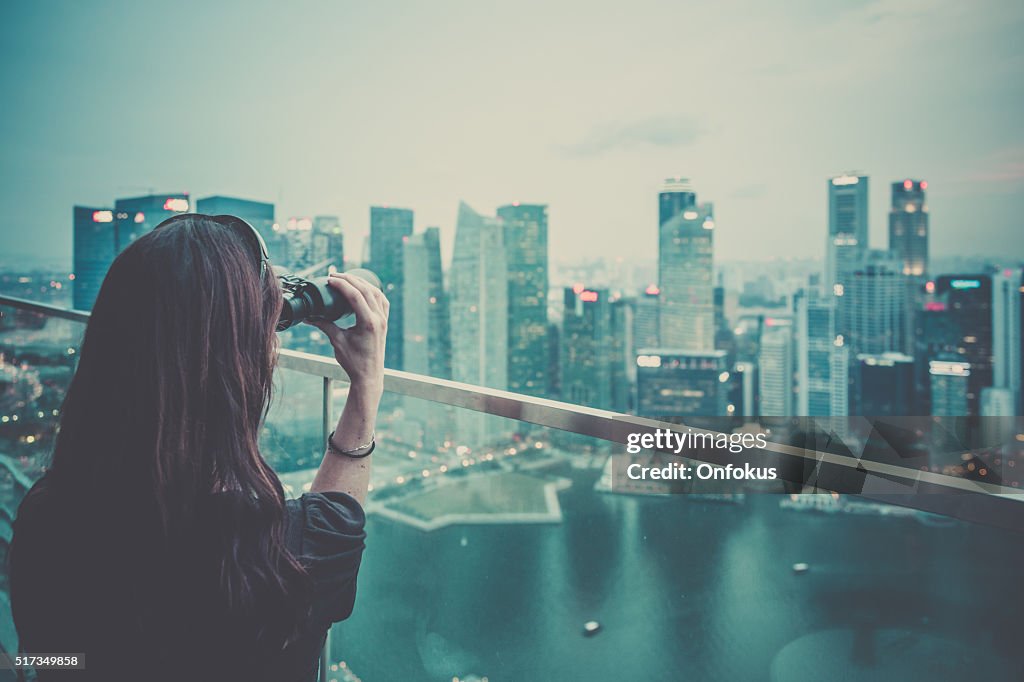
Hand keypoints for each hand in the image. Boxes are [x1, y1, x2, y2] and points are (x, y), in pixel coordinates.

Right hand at [307, 272, 388, 391]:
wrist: (369, 375)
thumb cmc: (353, 362)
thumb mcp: (337, 341)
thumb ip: (324, 325)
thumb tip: (308, 316)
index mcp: (368, 323)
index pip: (355, 295)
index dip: (341, 284)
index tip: (329, 279)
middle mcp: (378, 319)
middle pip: (366, 290)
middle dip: (350, 279)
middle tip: (335, 275)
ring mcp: (384, 320)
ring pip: (376, 292)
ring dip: (361, 283)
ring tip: (347, 278)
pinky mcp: (384, 322)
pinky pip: (382, 300)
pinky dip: (372, 291)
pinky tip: (364, 288)